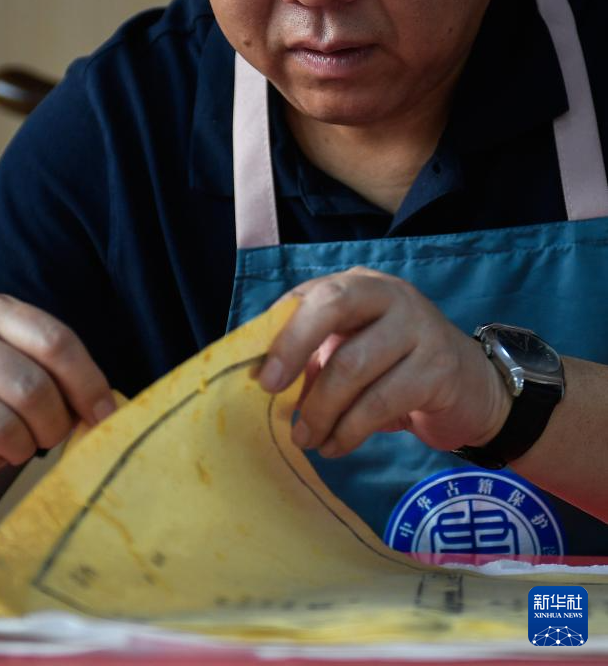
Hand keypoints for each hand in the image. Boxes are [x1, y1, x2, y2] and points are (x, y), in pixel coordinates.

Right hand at [0, 292, 114, 477]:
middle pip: (32, 388)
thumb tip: (102, 411)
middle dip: (54, 424)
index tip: (104, 414)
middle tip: (52, 435)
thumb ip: (52, 368)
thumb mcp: (11, 350)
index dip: (89, 384)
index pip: (56, 342)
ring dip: (21, 448)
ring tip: (18, 446)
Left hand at [258, 267, 511, 456]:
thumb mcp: (354, 350)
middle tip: (271, 391)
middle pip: (332, 305)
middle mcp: (390, 295)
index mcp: (362, 285)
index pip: (311, 294)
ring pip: (352, 365)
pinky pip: (380, 402)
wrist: (475, 388)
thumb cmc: (398, 368)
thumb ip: (315, 353)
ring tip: (305, 439)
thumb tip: (265, 377)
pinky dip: (349, 431)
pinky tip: (335, 446)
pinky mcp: (437, 369)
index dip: (280, 330)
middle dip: (294, 347)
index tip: (257, 373)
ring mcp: (418, 327)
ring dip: (320, 410)